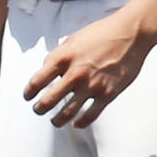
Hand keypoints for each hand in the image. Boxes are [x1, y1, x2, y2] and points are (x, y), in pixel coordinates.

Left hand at [22, 7, 151, 128]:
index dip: (29, 91)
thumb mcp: (72, 39)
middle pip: (49, 99)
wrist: (129, 34)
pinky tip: (76, 123)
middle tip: (38, 110)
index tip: (27, 96)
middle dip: (40, 108)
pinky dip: (81, 122)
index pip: (38, 80)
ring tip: (54, 121)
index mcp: (63, 57)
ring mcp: (91, 86)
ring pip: (68, 111)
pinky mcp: (107, 94)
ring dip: (58, 119)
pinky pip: (91, 115)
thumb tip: (48, 68)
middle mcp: (75, 73)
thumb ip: (59, 55)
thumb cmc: (101, 33)